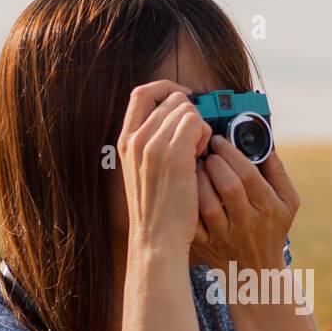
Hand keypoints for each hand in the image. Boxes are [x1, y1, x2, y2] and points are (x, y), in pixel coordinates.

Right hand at [117, 80, 212, 253]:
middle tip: (195, 142)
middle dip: (189, 113)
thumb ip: (152, 145)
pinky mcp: (174, 154)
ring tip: (198, 153)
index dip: (166, 90)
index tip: (184, 100)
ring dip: (200, 125)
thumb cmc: (158, 212)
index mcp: (126, 141)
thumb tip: (177, 123)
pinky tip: (203, 157)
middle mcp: (136, 139)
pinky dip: (206, 134)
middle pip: (170, 99)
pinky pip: (197, 121)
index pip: (142, 93)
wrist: (157, 240)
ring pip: (186, 108)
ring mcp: (153, 145)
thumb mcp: (144, 172)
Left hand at [190, 137, 299, 271]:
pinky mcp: (205, 244)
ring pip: (207, 204)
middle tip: (205, 151)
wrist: (256, 273)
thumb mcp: (287, 203)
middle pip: (228, 186)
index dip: (231, 153)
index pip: (249, 175)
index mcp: (267, 207)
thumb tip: (265, 142)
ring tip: (194, 167)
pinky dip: (186, 202)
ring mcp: (224, 236)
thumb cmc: (272, 230)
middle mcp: (246, 222)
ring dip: (198, 180)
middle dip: (214, 163)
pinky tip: (185, 188)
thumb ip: (278, 172)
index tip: (218, 140)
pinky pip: (192, 221)